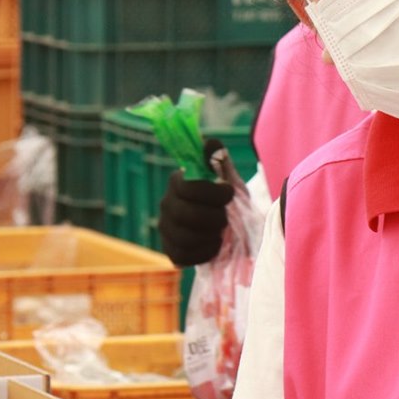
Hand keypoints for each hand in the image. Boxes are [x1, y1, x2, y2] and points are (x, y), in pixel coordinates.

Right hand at [158, 138, 235, 268]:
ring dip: (210, 236)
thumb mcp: (228, 176)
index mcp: (178, 181)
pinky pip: (182, 256)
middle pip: (187, 215)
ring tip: (220, 231)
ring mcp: (166, 229)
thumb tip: (209, 143)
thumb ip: (218, 158)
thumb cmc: (228, 199)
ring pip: (184, 238)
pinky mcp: (171, 250)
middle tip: (225, 218)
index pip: (189, 187)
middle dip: (214, 218)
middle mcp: (166, 204)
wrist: (233, 227)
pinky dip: (204, 253)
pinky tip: (213, 245)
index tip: (229, 193)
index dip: (213, 193)